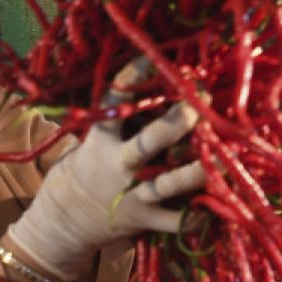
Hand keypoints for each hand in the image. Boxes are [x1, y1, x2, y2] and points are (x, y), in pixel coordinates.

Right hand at [5, 64, 204, 281]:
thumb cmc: (84, 172)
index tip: (152, 60)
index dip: (131, 79)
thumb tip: (155, 89)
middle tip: (196, 109)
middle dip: (173, 125)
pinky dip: (192, 219)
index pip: (114, 104)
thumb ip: (119, 123)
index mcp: (101, 140)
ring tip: (219, 161)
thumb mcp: (90, 142)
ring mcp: (131, 194)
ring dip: (193, 173)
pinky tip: (211, 211)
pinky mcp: (143, 219)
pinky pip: (172, 221)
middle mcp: (118, 165)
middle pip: (148, 143)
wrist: (62, 222)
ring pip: (166, 183)